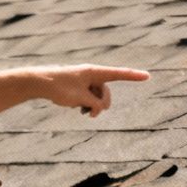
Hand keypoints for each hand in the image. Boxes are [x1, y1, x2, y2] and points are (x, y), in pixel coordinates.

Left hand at [36, 65, 150, 116]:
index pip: (118, 74)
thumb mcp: (80, 98)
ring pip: (97, 97)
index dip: (133, 76)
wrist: (39, 82)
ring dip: (91, 106)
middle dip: (100, 104)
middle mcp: (91, 74)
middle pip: (106, 92)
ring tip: (80, 111)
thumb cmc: (59, 87)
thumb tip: (100, 108)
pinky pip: (89, 97)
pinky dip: (85, 104)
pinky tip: (75, 108)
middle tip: (89, 114)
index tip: (148, 76)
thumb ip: (94, 104)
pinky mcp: (79, 86)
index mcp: (94, 72)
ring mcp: (85, 81)